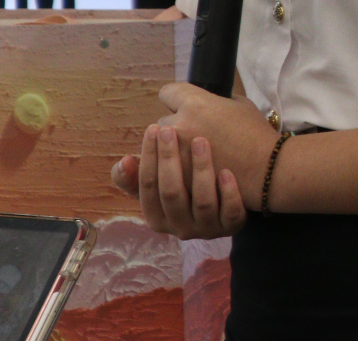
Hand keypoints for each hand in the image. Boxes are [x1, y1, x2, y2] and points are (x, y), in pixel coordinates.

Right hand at [112, 83, 278, 238]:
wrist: (234, 198)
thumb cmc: (188, 188)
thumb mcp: (160, 185)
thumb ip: (136, 177)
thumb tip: (123, 161)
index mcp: (157, 217)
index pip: (148, 187)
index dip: (148, 158)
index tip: (152, 129)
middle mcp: (179, 228)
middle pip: (171, 193)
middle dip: (168, 159)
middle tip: (170, 129)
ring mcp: (207, 228)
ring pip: (202, 201)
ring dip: (200, 169)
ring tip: (201, 140)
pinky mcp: (232, 226)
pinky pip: (230, 212)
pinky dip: (228, 192)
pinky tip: (226, 171)